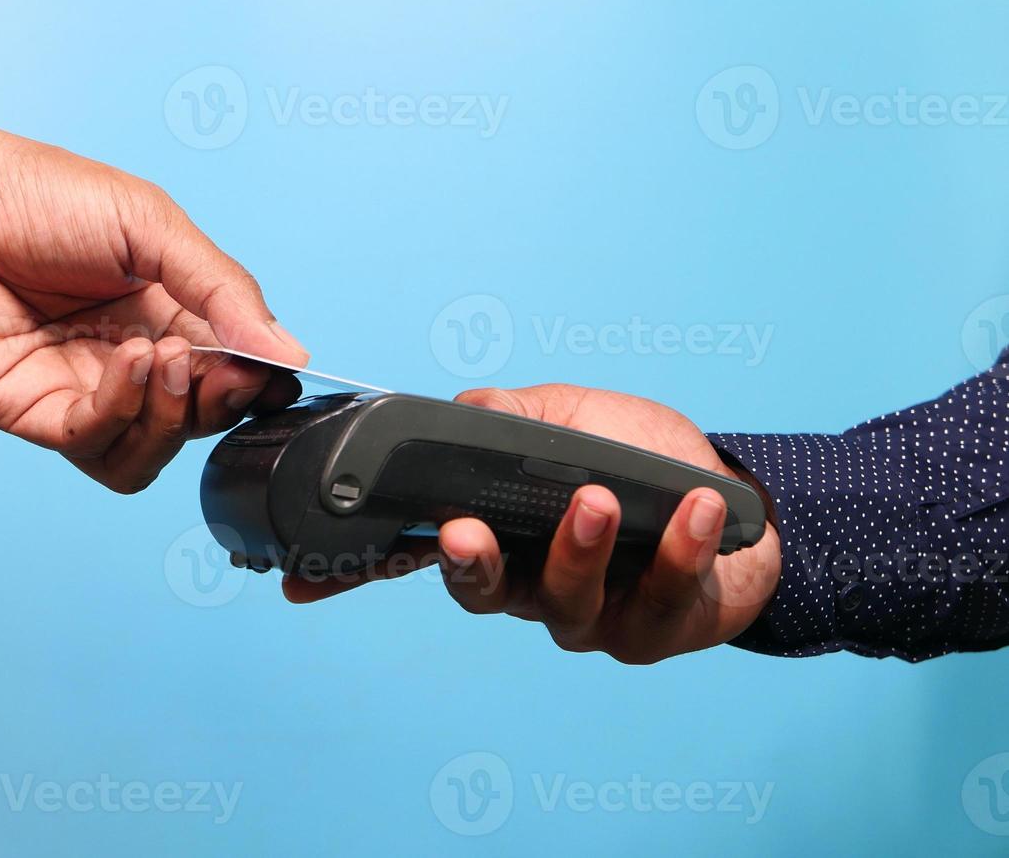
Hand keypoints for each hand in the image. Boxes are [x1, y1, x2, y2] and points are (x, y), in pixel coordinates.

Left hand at [0, 96, 307, 492]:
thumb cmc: (32, 191)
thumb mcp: (149, 223)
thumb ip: (222, 289)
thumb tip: (289, 351)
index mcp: (163, 309)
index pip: (229, 370)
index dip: (254, 381)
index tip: (267, 369)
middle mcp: (126, 356)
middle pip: (197, 419)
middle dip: (218, 399)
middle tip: (215, 363)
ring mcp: (79, 388)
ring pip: (151, 451)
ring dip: (171, 418)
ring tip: (161, 358)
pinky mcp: (32, 412)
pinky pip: (96, 447)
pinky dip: (122, 413)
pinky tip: (125, 362)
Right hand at [285, 385, 781, 663]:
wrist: (736, 498)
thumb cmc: (643, 457)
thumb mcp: (569, 415)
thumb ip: (508, 415)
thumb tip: (452, 408)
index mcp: (496, 536)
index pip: (415, 556)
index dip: (354, 573)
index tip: (302, 581)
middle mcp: (529, 584)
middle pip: (479, 591)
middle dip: (469, 565)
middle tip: (464, 533)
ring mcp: (589, 615)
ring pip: (566, 602)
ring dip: (577, 550)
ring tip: (596, 501)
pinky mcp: (654, 630)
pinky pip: (661, 599)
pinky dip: (678, 550)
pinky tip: (694, 506)